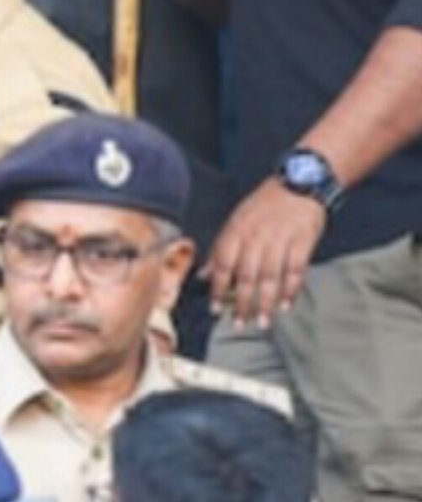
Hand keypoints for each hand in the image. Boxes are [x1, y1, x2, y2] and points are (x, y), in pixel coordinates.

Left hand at [203, 179, 326, 327]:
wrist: (299, 182)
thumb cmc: (265, 204)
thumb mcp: (238, 220)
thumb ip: (223, 248)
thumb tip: (204, 274)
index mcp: (236, 229)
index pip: (222, 262)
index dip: (217, 287)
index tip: (214, 308)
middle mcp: (255, 236)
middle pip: (245, 274)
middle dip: (240, 302)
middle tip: (238, 324)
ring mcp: (280, 239)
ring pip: (270, 277)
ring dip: (265, 303)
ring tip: (261, 322)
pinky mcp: (302, 242)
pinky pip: (295, 270)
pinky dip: (291, 290)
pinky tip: (287, 305)